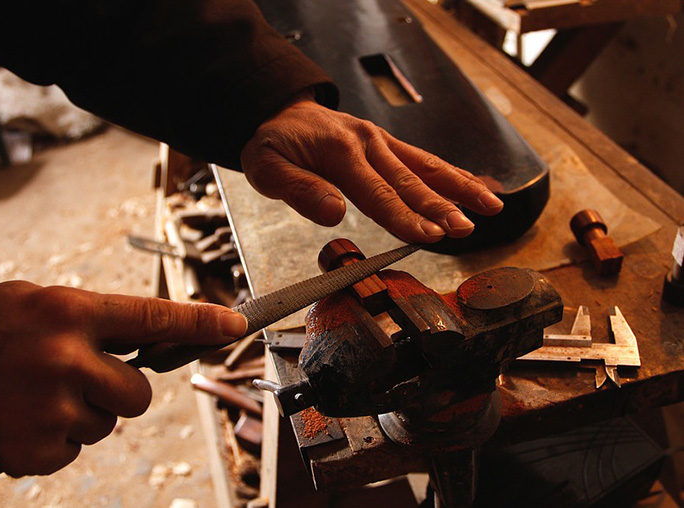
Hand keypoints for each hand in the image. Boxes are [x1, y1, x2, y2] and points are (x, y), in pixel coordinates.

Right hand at [0, 281, 246, 476]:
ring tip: (37, 395)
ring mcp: (53, 407)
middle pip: (140, 393)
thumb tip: (154, 333)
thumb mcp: (39, 303)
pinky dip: (56, 439)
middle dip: (118, 391)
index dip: (200, 322)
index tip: (234, 324)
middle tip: (76, 379)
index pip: (153, 317)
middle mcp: (68, 358)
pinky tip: (23, 418)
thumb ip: (95, 317)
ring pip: (108, 422)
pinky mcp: (39, 448)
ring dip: (82, 413)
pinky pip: (76, 448)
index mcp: (71, 313)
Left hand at [241, 97, 503, 242]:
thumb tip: (335, 214)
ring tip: (491, 206)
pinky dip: (451, 173)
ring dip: (460, 187)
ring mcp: (381, 141)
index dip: (406, 218)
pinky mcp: (387, 144)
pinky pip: (423, 158)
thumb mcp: (267, 169)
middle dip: (442, 207)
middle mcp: (368, 143)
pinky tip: (474, 187)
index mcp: (340, 152)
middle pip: (411, 180)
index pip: (378, 193)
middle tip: (467, 228)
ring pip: (427, 166)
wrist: (279, 110)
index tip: (431, 236)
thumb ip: (299, 191)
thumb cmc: (274, 144)